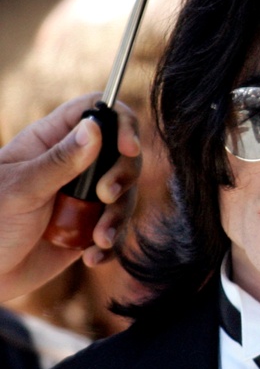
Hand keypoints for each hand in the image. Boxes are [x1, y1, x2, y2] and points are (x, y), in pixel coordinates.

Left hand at [0, 93, 140, 301]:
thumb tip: (95, 127)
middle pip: (122, 154)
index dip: (121, 122)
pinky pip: (117, 229)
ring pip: (125, 194)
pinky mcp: (90, 227)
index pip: (97, 111)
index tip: (129, 148)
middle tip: (106, 196)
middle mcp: (74, 165)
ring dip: (118, 217)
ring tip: (99, 239)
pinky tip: (92, 257)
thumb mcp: (22, 188)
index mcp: (52, 141)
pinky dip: (112, 244)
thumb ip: (61, 160)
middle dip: (123, 177)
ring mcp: (84, 197)